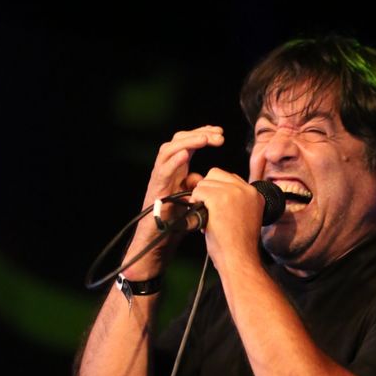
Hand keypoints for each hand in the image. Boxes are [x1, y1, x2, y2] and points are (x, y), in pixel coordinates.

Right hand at [124, 126, 223, 277]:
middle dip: (199, 134)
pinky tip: (185, 154)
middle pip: (179, 140)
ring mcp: (159, 178)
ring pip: (168, 149)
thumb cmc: (176, 223)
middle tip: (218, 135)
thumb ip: (204, 189)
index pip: (189, 144)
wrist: (158, 242)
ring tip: (204, 139)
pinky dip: (174, 161)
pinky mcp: (155, 190)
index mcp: (178, 170)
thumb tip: (217, 182)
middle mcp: (166, 170)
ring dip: (188, 142)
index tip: (220, 133)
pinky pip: (163, 170)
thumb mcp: (197, 201)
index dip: (204, 135)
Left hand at [190, 168, 264, 272]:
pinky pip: (198, 192)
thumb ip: (237, 201)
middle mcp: (247, 190)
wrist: (239, 259)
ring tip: (209, 217)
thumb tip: (214, 191)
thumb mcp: (245, 217)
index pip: (230, 178)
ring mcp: (233, 193)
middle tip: (210, 211)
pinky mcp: (219, 199)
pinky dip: (196, 203)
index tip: (218, 208)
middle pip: (215, 174)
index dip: (218, 191)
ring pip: (205, 183)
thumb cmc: (238, 246)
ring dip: (201, 199)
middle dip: (208, 191)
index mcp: (256, 194)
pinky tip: (203, 217)